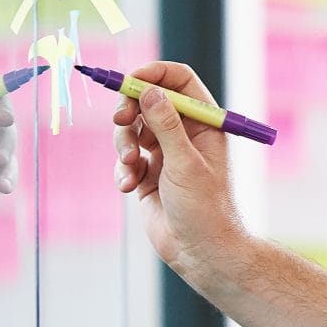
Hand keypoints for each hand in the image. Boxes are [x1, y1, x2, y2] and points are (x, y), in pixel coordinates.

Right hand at [112, 60, 245, 280]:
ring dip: (124, 144)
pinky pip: (125, 159)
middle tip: (121, 120)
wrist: (201, 253)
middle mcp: (185, 135)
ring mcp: (165, 154)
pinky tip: (128, 186)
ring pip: (132, 130)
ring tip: (130, 165)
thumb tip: (150, 91)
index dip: (154, 74)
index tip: (130, 80)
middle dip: (130, 109)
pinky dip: (122, 169)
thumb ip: (166, 125)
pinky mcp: (147, 175)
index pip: (179, 82)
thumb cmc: (205, 208)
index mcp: (204, 124)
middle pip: (148, 101)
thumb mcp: (185, 163)